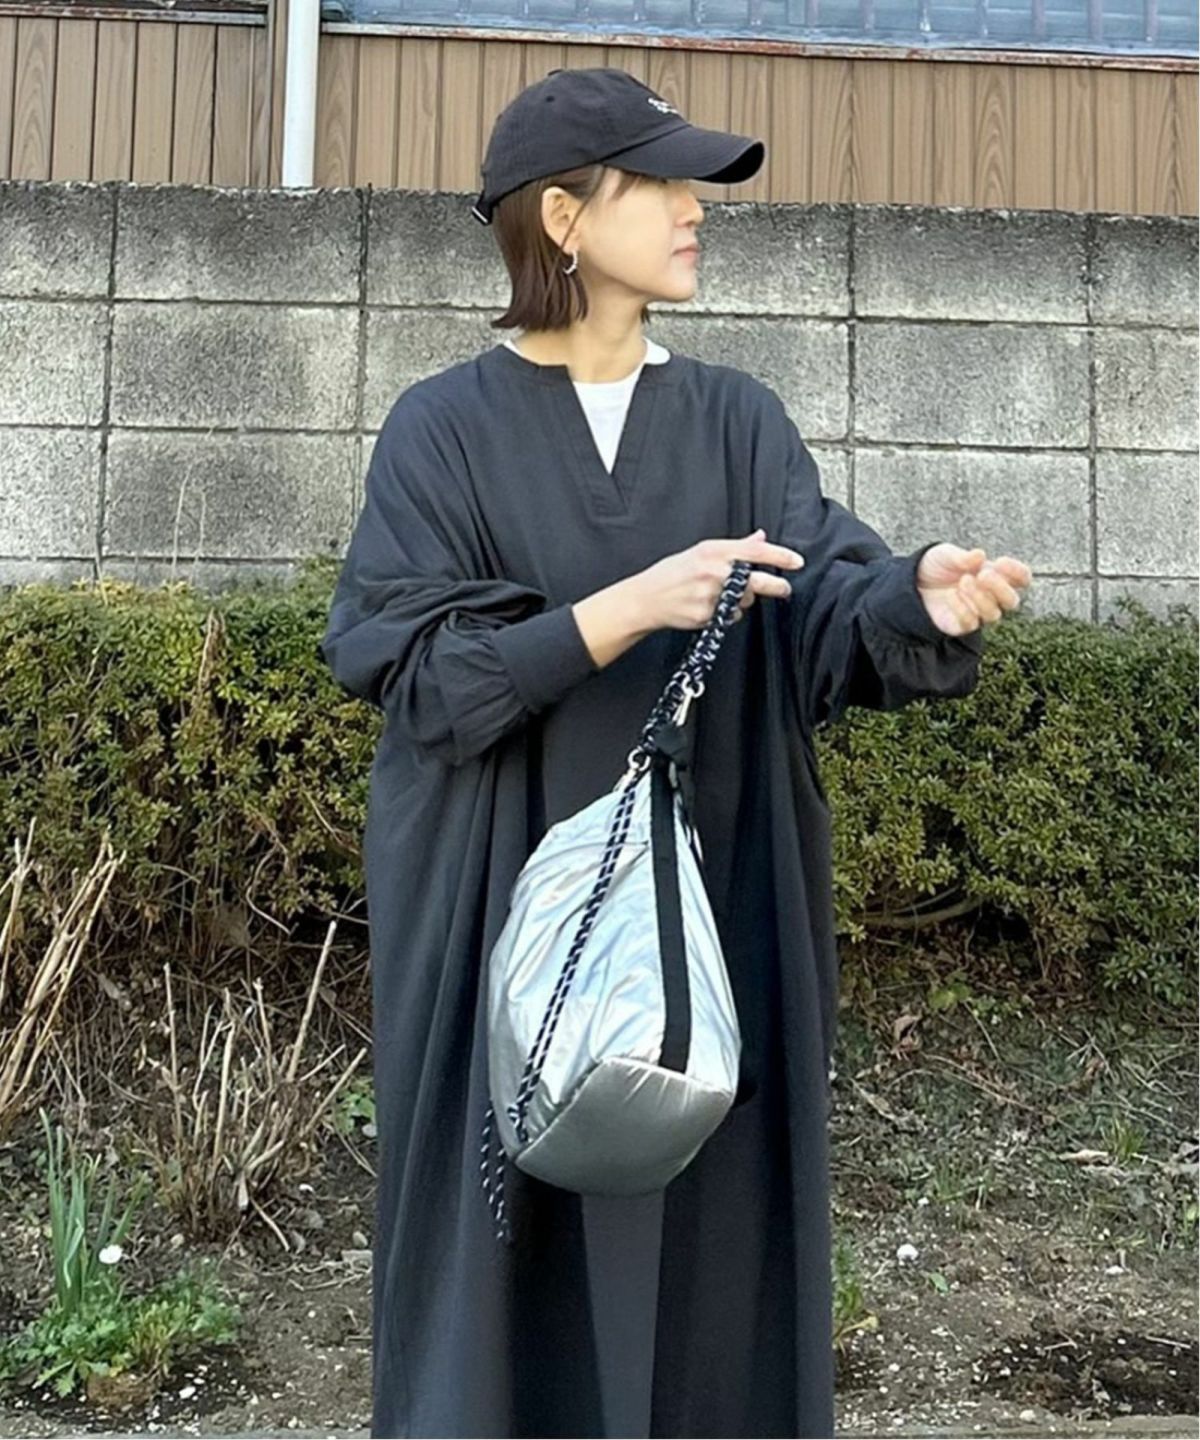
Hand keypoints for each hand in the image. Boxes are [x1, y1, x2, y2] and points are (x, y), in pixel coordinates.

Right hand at [634, 528, 804, 630]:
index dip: (779, 556)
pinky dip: (727, 613)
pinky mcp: (706, 615)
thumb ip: (735, 547)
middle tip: (785, 589)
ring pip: (745, 601)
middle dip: (776, 586)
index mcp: (712, 551)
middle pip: (756, 581)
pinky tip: (710, 607)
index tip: (797, 562)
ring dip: (742, 600)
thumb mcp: (701, 552)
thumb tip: (761, 538)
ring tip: (720, 595)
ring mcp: (710, 595)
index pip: (754, 551)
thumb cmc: (673, 573)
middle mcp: (713, 572)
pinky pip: (731, 616)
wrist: (646, 599)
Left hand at [916, 544, 1032, 636]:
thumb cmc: (936, 566)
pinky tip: (951, 596)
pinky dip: (963, 609)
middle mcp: (990, 596)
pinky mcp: (960, 625)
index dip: (1018, 572)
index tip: (1000, 561)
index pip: (1021, 579)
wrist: (910, 582)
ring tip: (963, 581)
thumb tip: (980, 556)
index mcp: (994, 575)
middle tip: (983, 575)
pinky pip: (970, 623)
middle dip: (1001, 588)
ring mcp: (976, 613)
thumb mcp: (946, 554)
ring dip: (981, 598)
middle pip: (1012, 601)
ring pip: (993, 615)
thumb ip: (962, 556)